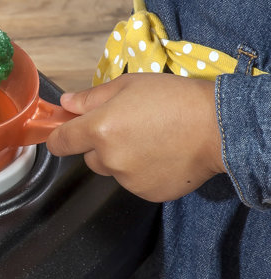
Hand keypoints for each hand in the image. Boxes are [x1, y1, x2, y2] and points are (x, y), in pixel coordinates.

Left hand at [45, 74, 225, 201]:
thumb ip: (91, 98)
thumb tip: (66, 104)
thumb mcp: (128, 85)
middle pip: (89, 157)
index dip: (58, 138)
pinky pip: (134, 183)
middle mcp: (110, 158)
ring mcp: (129, 180)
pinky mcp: (148, 193)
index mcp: (99, 129)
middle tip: (126, 128)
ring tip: (150, 140)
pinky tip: (161, 156)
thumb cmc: (174, 98)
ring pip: (113, 170)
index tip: (62, 135)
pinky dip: (142, 173)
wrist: (219, 127)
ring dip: (121, 159)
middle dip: (99, 145)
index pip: (60, 143)